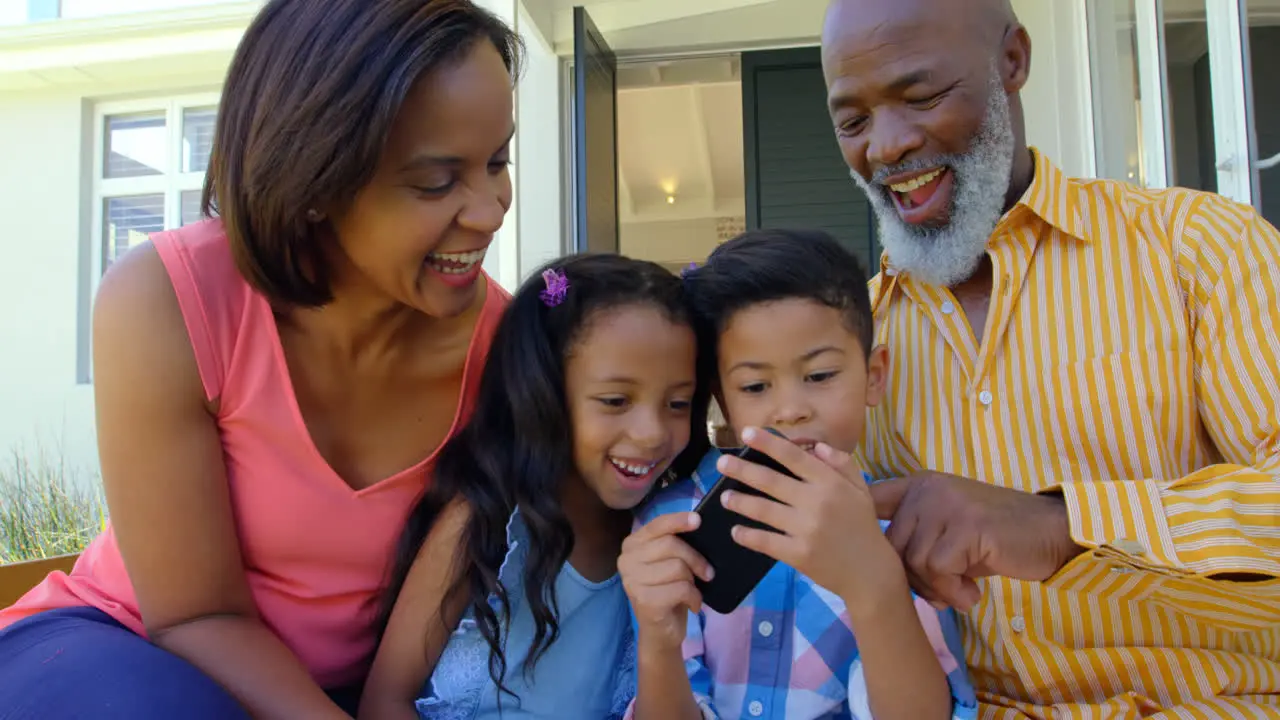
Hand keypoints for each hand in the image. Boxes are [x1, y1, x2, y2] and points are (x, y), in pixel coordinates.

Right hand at [618, 511, 712, 650]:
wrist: (660, 632)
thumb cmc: (668, 591)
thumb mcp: (669, 562)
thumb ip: (675, 544)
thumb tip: (697, 523)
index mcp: (632, 545)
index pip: (657, 525)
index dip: (678, 520)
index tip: (698, 521)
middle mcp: (626, 560)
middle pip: (671, 544)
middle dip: (695, 559)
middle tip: (707, 573)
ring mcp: (632, 581)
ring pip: (678, 567)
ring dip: (694, 581)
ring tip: (691, 591)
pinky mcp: (644, 601)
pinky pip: (682, 588)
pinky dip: (694, 597)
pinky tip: (692, 605)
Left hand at [717, 427, 905, 616]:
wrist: (870, 572)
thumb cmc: (863, 527)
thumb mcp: (860, 490)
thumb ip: (842, 464)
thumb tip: (817, 446)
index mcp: (830, 483)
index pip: (793, 456)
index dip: (767, 443)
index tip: (746, 433)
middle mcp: (816, 502)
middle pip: (770, 481)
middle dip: (741, 470)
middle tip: (720, 463)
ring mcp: (806, 529)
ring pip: (763, 510)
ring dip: (739, 502)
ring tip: (724, 497)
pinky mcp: (798, 554)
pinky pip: (765, 541)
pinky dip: (747, 536)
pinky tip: (736, 531)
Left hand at [870, 472, 1084, 610]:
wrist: (1050, 534)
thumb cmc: (995, 538)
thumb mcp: (948, 529)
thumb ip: (915, 536)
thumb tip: (874, 568)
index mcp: (919, 485)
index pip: (872, 501)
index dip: (864, 531)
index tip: (872, 559)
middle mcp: (927, 489)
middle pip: (890, 545)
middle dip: (912, 579)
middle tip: (940, 593)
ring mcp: (947, 504)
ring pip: (914, 560)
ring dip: (935, 589)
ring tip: (960, 592)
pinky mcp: (967, 525)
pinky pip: (939, 569)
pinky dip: (953, 591)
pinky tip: (973, 594)